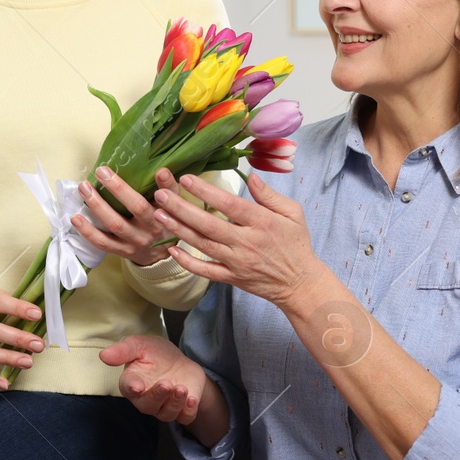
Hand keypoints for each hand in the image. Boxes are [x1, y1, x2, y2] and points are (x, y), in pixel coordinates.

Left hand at [70, 167, 183, 267]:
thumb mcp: (174, 206)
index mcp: (162, 217)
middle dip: (118, 189)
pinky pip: (102, 242)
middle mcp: (149, 231)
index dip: (158, 186)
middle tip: (101, 171)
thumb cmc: (166, 222)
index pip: (161, 198)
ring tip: (84, 188)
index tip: (152, 171)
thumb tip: (162, 170)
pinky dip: (87, 231)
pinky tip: (75, 218)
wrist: (162, 254)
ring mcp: (134, 242)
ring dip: (97, 206)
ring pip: (114, 225)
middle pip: (135, 208)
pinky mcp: (121, 251)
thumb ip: (169, 189)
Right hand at [98, 334, 207, 423]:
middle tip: (166, 384)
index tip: (137, 386)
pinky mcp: (182, 409)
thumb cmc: (156, 354)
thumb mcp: (140, 345)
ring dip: (174, 403)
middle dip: (157, 396)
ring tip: (181, 388)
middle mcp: (146, 398)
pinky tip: (191, 398)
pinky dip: (188, 411)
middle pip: (148, 405)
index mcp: (132, 382)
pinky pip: (184, 417)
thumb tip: (103, 355)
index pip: (127, 388)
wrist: (179, 362)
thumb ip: (123, 350)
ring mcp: (164, 406)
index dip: (131, 388)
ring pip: (166, 414)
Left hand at [153, 172, 321, 308]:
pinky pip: (205, 270)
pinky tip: (171, 250)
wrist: (300, 283)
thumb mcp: (293, 213)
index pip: (229, 204)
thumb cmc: (296, 244)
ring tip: (158, 215)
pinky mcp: (231, 277)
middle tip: (161, 195)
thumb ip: (270, 195)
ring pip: (202, 244)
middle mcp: (246, 242)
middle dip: (181, 209)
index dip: (206, 191)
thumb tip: (251, 176)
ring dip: (178, 230)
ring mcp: (236, 262)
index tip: (187, 179)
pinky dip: (187, 262)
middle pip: (208, 224)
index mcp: (261, 222)